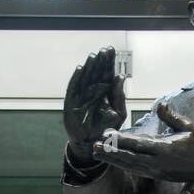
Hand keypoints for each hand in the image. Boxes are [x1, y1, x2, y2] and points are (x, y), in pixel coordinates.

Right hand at [64, 47, 126, 162]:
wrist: (92, 143)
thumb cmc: (106, 128)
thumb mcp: (119, 113)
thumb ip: (120, 96)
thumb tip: (120, 77)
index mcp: (105, 92)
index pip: (107, 74)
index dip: (109, 62)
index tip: (111, 51)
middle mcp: (93, 91)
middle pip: (96, 72)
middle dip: (100, 61)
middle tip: (104, 50)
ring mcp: (82, 95)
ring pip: (86, 77)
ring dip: (89, 66)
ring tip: (93, 56)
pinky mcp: (72, 102)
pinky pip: (74, 88)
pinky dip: (76, 79)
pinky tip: (79, 69)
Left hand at [93, 101, 193, 187]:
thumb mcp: (187, 126)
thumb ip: (171, 116)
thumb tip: (160, 104)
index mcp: (165, 149)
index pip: (138, 144)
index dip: (121, 140)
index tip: (107, 135)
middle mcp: (158, 162)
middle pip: (130, 158)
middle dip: (111, 153)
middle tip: (94, 146)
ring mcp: (156, 171)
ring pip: (130, 166)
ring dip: (113, 160)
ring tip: (97, 153)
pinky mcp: (156, 176)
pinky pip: (136, 170)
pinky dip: (123, 165)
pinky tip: (112, 160)